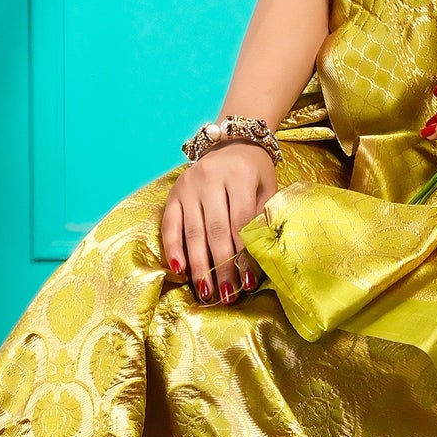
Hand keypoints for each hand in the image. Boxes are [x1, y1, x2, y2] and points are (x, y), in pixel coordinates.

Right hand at [160, 143, 276, 303]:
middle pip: (216, 231)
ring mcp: (189, 186)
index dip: (244, 255)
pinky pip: (170, 224)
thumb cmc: (254, 172)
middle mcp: (210, 179)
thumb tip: (260, 258)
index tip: (248, 282)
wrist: (232, 142)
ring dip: (199, 266)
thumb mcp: (267, 189)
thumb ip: (262, 218)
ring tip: (206, 291)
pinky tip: (179, 269)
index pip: (241, 223)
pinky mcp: (173, 193)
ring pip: (193, 232)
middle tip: (226, 294)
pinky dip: (173, 248)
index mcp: (240, 176)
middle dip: (221, 266)